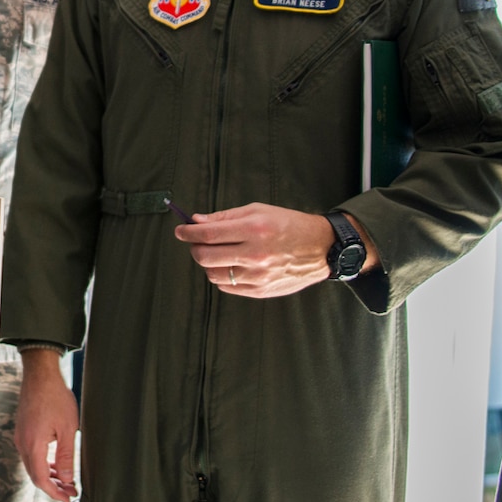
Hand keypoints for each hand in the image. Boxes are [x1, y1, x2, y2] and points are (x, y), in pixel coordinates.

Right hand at [14, 348, 78, 501]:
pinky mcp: (22, 431)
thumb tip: (67, 479)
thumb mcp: (67, 429)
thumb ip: (66, 456)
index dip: (54, 492)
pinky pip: (31, 454)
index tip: (68, 499)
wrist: (40, 375)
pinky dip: (43, 463)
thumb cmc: (56, 398)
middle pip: (35, 475)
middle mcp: (22, 443)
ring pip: (33, 466)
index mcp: (33, 445)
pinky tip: (56, 464)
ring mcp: (20, 437)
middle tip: (70, 492)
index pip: (41, 479)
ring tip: (66, 481)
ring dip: (48, 475)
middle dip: (53, 487)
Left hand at [173, 203, 377, 296]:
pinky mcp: (260, 291)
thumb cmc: (288, 225)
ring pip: (212, 274)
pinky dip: (221, 275)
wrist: (321, 249)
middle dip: (194, 247)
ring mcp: (257, 276)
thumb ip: (224, 217)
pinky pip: (226, 287)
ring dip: (207, 263)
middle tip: (196, 241)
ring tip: (217, 253)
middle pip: (205, 256)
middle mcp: (255, 254)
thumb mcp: (258, 211)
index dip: (188, 232)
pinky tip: (229, 265)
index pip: (208, 233)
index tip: (181, 230)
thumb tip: (196, 221)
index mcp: (254, 229)